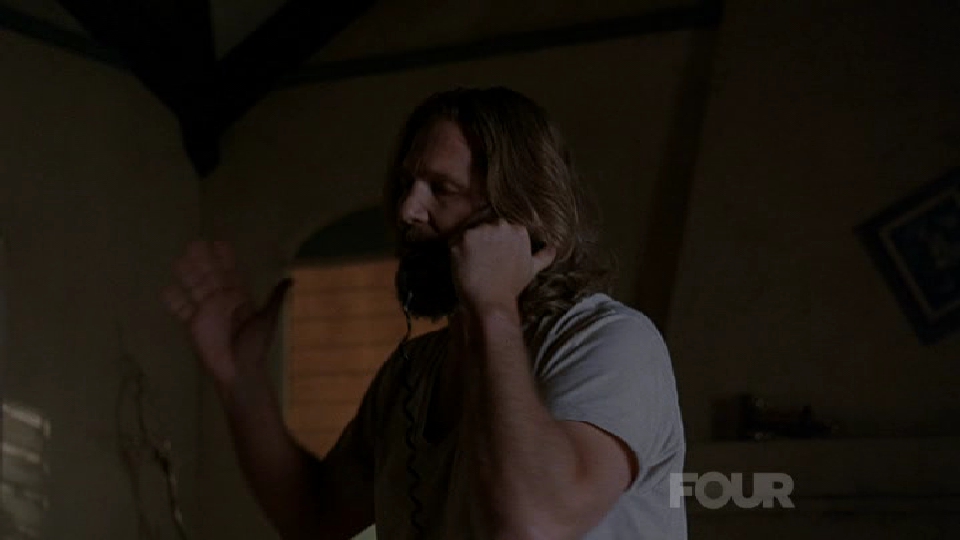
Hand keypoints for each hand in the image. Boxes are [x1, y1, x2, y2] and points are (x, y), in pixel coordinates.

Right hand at [162, 240, 290, 392]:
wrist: (240, 372)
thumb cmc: (255, 347)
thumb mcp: (267, 319)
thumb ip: (275, 298)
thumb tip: (290, 278)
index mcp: (239, 299)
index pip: (230, 274)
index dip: (225, 260)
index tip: (219, 243)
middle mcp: (221, 303)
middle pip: (210, 278)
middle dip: (203, 262)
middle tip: (195, 244)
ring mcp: (206, 313)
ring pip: (195, 289)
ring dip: (188, 276)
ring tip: (180, 260)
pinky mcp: (193, 326)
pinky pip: (181, 310)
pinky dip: (174, 301)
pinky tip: (167, 288)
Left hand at [448, 218, 556, 314]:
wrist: (492, 301)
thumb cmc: (512, 286)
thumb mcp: (532, 269)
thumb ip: (544, 255)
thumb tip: (555, 248)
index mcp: (518, 230)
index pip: (502, 229)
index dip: (495, 242)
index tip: (494, 256)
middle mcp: (500, 226)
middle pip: (486, 227)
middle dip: (483, 241)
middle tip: (483, 261)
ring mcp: (480, 232)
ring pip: (470, 234)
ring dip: (469, 247)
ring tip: (473, 265)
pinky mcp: (462, 240)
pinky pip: (455, 242)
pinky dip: (457, 254)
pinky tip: (464, 267)